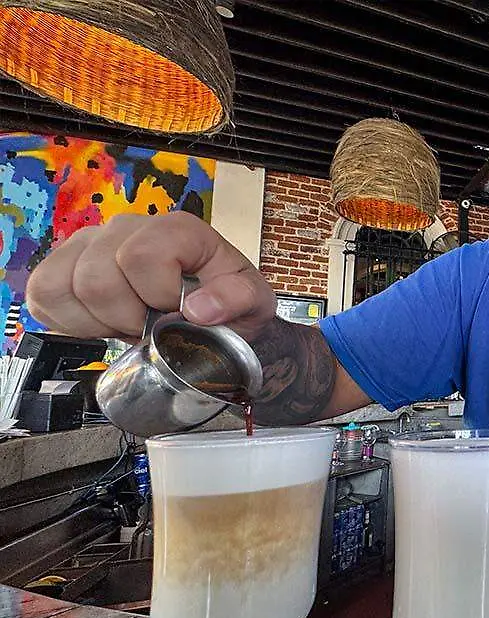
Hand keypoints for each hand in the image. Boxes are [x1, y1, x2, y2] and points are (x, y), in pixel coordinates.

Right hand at [26, 211, 277, 341]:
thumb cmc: (227, 301)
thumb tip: (199, 309)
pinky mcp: (63, 265)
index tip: (176, 312)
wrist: (210, 309)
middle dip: (126, 318)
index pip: (140, 256)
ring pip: (62, 287)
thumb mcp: (253, 302)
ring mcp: (90, 243)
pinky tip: (101, 323)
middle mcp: (128, 227)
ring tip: (126, 323)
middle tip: (150, 325)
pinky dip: (69, 322)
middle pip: (96, 278)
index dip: (156, 295)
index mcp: (178, 230)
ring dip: (96, 322)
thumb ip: (236, 299)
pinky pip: (43, 295)